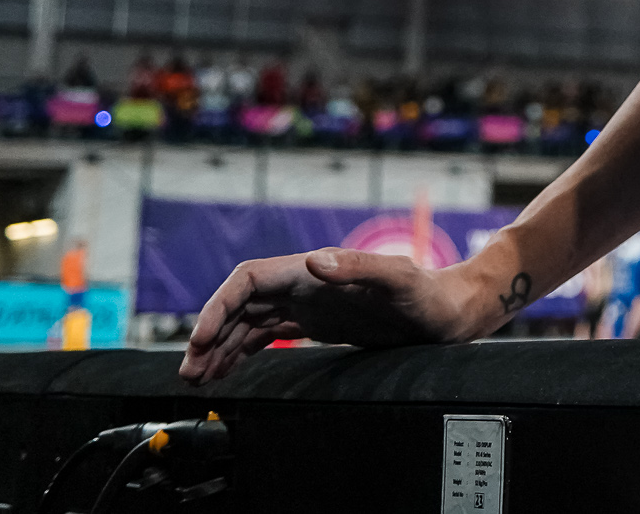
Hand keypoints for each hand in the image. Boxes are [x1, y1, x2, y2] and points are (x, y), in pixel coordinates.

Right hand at [179, 249, 500, 383]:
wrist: (449, 312)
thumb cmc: (428, 295)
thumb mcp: (399, 280)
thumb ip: (360, 268)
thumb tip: (315, 260)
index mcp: (315, 271)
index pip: (249, 281)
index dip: (219, 307)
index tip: (202, 341)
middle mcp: (307, 283)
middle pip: (240, 304)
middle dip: (211, 335)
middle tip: (190, 373)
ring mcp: (311, 304)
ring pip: (249, 322)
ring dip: (221, 347)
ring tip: (199, 378)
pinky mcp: (319, 323)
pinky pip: (268, 335)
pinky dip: (242, 351)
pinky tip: (228, 370)